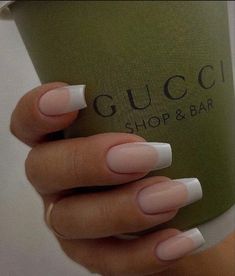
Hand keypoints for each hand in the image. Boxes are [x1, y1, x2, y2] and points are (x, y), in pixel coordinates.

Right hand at [10, 82, 203, 275]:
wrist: (168, 207)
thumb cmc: (154, 157)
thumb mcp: (147, 128)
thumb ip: (144, 111)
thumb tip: (175, 86)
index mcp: (59, 143)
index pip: (29, 123)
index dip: (41, 108)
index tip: (81, 95)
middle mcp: (56, 181)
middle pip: (44, 169)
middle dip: (92, 161)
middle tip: (147, 154)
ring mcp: (69, 219)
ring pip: (73, 219)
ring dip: (125, 208)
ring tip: (174, 195)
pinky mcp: (91, 253)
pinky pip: (106, 260)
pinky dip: (144, 252)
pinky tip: (181, 238)